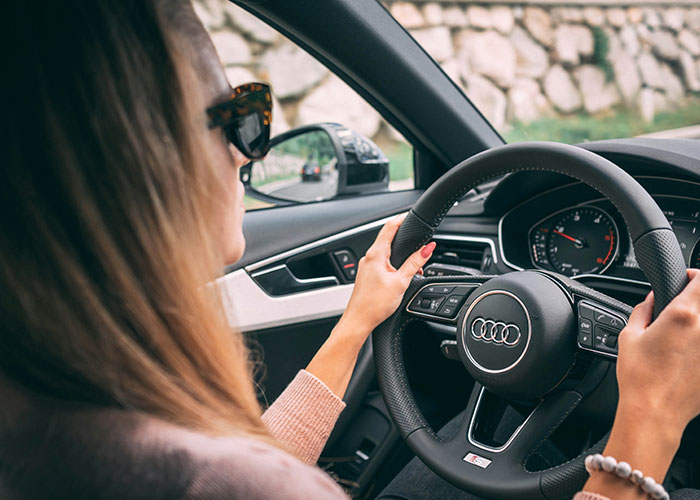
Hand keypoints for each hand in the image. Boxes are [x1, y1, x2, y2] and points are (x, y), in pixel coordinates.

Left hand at [305, 214, 434, 397]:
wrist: (358, 321)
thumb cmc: (374, 304)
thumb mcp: (401, 282)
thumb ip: (415, 263)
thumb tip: (427, 248)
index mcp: (375, 254)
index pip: (389, 227)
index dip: (401, 219)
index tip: (411, 215)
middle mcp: (368, 257)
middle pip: (388, 239)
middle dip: (405, 241)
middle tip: (420, 246)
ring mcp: (366, 266)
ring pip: (386, 253)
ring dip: (400, 255)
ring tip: (414, 266)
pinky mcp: (367, 275)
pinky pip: (381, 263)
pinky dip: (393, 265)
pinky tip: (400, 276)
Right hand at [617, 268, 699, 433]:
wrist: (654, 413)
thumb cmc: (640, 377)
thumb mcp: (629, 336)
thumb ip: (642, 311)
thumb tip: (649, 301)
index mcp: (683, 315)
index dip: (694, 275)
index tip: (686, 279)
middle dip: (697, 298)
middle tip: (684, 305)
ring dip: (698, 323)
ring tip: (683, 333)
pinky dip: (698, 346)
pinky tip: (687, 354)